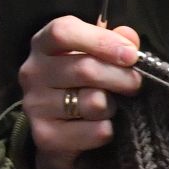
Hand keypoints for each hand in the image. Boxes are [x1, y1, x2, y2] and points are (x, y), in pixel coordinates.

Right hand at [17, 16, 143, 168]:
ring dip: (113, 105)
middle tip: (135, 83)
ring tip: (110, 106)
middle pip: (85, 69)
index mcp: (43, 44)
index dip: (101, 41)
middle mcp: (33, 72)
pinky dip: (108, 129)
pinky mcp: (45, 136)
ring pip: (93, 102)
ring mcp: (35, 105)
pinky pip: (96, 131)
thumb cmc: (82, 83)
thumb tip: (129, 37)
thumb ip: (115, 41)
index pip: (63, 32)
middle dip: (122, 77)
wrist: (61, 130)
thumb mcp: (97, 55)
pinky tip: (101, 126)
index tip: (131, 55)